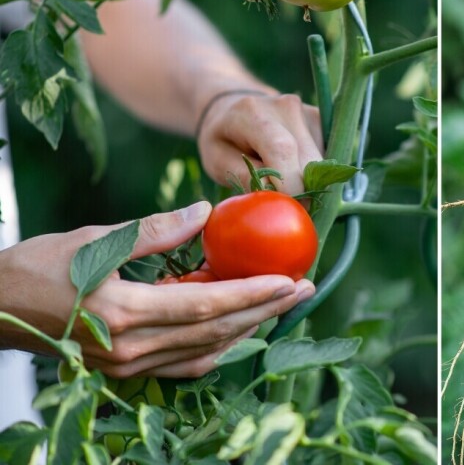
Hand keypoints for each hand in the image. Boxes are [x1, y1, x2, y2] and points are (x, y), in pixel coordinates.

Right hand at [0, 202, 314, 377]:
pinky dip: (218, 343)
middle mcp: (129, 347)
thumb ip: (154, 229)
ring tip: (281, 303)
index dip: (253, 293)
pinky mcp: (125, 370)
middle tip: (305, 290)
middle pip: (216, 331)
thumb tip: (206, 212)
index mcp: (122, 312)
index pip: (206, 304)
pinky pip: (186, 362)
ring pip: (206, 350)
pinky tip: (239, 325)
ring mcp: (127, 365)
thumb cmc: (39, 266)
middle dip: (266, 311)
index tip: (291, 280)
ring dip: (248, 328)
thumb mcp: (95, 238)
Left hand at [197, 93, 323, 195]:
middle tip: (287, 205)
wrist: (235, 108)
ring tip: (284, 180)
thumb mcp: (217, 162)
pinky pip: (326, 156)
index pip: (282, 150)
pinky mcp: (322, 119)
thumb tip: (277, 195)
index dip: (290, 184)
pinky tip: (294, 168)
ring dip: (309, 180)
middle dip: (303, 189)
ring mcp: (308, 111)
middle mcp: (286, 107)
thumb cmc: (223, 139)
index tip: (289, 208)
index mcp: (253, 113)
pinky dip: (315, 171)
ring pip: (322, 161)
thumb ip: (244, 177)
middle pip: (309, 160)